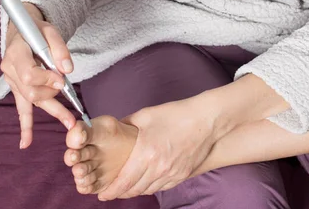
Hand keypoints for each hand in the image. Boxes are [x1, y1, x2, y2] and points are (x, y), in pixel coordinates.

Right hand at [0, 2, 76, 148]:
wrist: (22, 31)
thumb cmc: (36, 30)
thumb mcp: (50, 31)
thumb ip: (59, 49)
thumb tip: (67, 70)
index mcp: (16, 53)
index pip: (29, 75)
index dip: (46, 80)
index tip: (61, 80)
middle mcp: (10, 70)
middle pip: (31, 92)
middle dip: (52, 95)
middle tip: (69, 94)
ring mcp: (12, 81)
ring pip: (31, 102)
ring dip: (53, 111)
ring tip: (70, 122)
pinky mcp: (18, 89)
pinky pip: (22, 109)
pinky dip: (25, 126)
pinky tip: (26, 142)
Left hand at [98, 97, 218, 199]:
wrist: (206, 120)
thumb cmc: (176, 114)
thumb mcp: (146, 115)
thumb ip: (127, 124)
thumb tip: (114, 131)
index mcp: (146, 153)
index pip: (124, 181)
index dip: (111, 191)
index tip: (103, 194)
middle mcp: (158, 168)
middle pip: (134, 189)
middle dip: (121, 192)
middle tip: (112, 190)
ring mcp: (171, 174)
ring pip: (148, 190)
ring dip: (136, 190)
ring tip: (128, 186)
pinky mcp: (182, 175)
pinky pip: (162, 187)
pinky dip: (151, 186)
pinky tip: (147, 181)